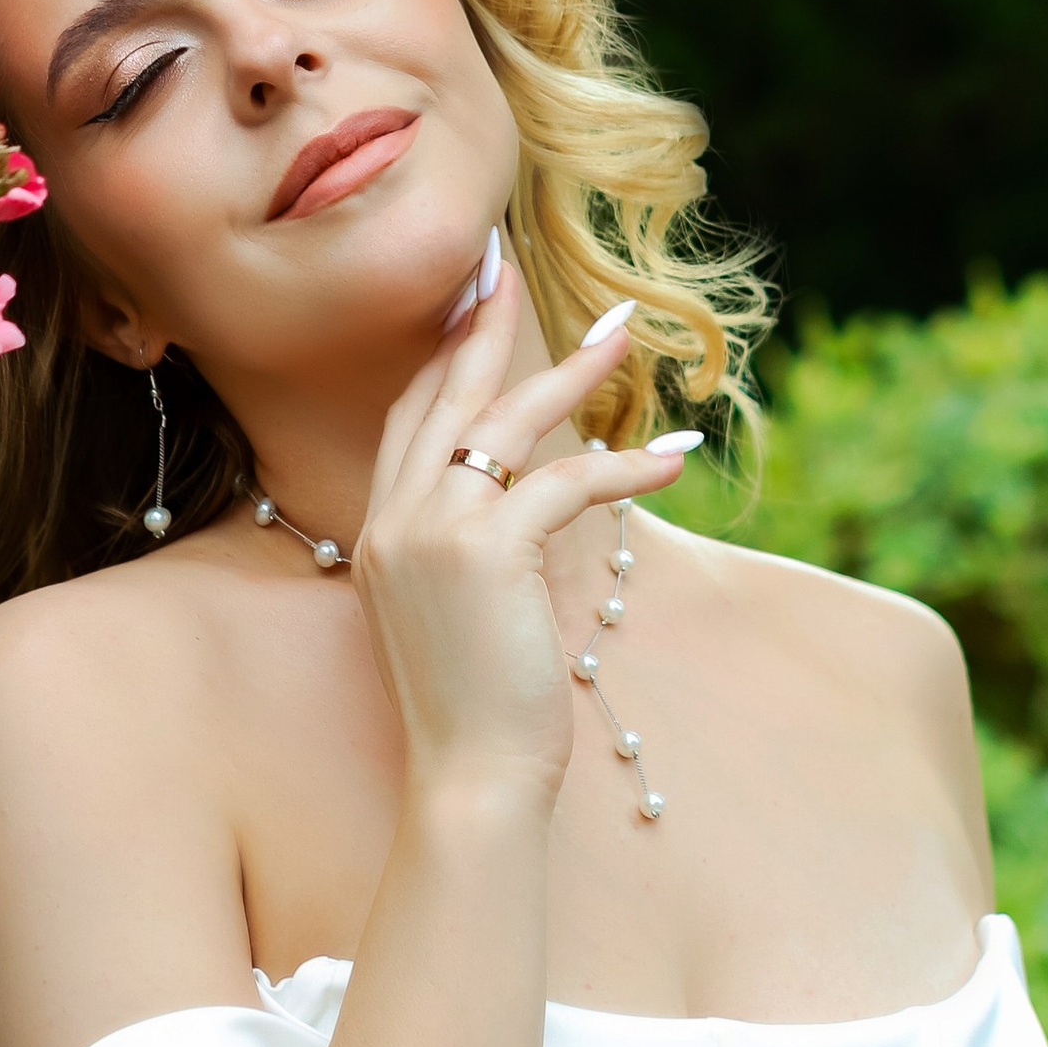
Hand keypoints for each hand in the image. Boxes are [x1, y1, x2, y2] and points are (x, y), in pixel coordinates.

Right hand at [346, 252, 688, 809]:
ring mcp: (432, 532)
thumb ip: (469, 550)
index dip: (442, 360)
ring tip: (621, 335)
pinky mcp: (487, 552)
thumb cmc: (473, 710)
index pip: (409, 420)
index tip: (473, 308)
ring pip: (505, 423)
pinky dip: (620, 466)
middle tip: (513, 267)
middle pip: (445, 398)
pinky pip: (562, 482)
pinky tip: (669, 461)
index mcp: (378, 532)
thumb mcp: (453, 613)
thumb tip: (524, 508)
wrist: (468, 779)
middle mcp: (394, 520)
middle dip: (484, 327)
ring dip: (571, 374)